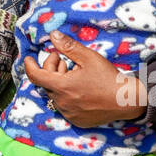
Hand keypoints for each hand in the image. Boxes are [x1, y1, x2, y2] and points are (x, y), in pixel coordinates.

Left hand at [24, 33, 147, 127]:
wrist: (126, 100)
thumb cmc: (108, 77)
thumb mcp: (88, 57)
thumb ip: (68, 46)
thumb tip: (52, 35)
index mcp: (62, 87)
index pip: (35, 76)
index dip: (29, 66)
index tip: (28, 58)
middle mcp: (62, 103)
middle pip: (47, 82)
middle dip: (52, 68)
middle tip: (63, 59)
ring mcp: (69, 114)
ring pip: (55, 94)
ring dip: (60, 82)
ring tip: (75, 73)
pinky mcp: (76, 121)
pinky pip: (64, 106)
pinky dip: (67, 95)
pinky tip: (80, 88)